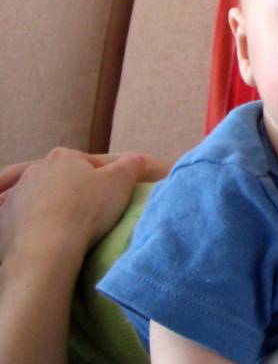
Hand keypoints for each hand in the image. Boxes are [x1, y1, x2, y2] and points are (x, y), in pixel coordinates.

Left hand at [0, 148, 143, 262]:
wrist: (47, 249)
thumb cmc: (88, 210)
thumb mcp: (122, 181)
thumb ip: (131, 164)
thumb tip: (135, 160)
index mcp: (64, 157)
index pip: (87, 164)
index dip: (102, 180)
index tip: (109, 198)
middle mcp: (36, 170)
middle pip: (61, 180)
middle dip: (73, 192)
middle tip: (89, 214)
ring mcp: (16, 195)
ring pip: (38, 199)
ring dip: (49, 209)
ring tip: (66, 230)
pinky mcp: (2, 221)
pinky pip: (18, 220)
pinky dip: (29, 226)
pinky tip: (41, 239)